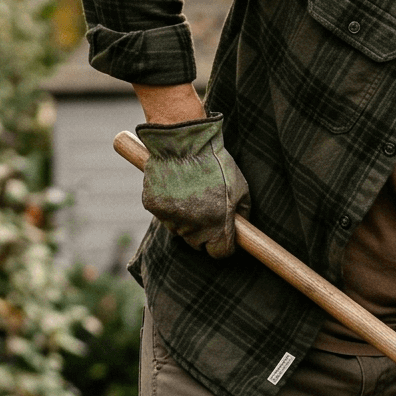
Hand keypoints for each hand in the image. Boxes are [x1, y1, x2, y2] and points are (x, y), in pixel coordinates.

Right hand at [136, 113, 247, 258]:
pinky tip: (175, 187)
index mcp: (218, 226)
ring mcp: (171, 219)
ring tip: (191, 193)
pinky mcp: (153, 207)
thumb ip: (242, 211)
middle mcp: (193, 228)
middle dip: (204, 232)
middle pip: (198, 244)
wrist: (183, 142)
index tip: (224, 235)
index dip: (223, 245)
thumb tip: (241, 225)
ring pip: (179, 230)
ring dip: (186, 220)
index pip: (220, 253)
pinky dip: (169, 205)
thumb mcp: (240, 187)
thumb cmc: (216, 163)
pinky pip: (164, 214)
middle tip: (207, 209)